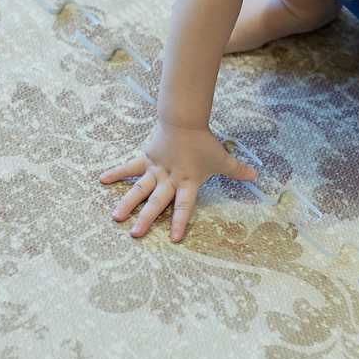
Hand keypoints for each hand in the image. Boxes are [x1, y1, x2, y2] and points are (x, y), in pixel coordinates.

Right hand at [99, 119, 257, 241]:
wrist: (184, 119)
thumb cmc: (204, 141)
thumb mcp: (222, 158)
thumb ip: (236, 170)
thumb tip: (256, 176)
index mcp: (187, 182)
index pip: (184, 206)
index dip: (180, 222)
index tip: (174, 239)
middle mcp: (169, 179)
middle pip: (157, 202)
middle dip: (146, 219)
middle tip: (135, 234)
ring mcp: (155, 169)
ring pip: (139, 189)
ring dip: (128, 203)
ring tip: (115, 217)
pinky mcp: (145, 158)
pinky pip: (129, 167)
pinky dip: (116, 173)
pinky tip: (101, 180)